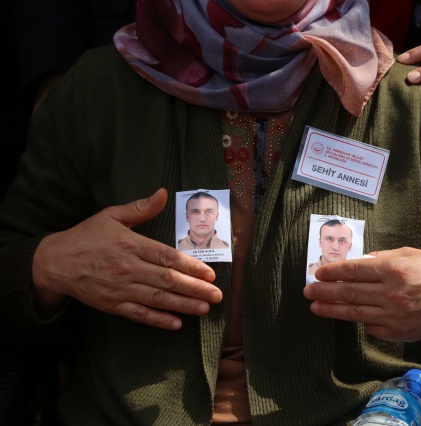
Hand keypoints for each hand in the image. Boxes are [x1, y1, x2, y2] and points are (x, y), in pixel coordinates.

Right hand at [32, 188, 221, 329]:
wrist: (54, 262)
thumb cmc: (86, 236)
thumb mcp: (111, 216)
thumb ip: (140, 208)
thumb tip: (163, 193)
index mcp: (130, 245)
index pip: (166, 257)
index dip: (190, 266)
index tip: (209, 273)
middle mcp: (127, 268)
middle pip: (167, 280)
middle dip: (195, 288)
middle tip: (217, 295)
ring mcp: (119, 289)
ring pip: (156, 299)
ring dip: (183, 305)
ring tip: (204, 308)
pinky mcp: (112, 305)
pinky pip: (138, 314)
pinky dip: (158, 319)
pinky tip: (176, 323)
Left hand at [303, 247, 420, 342]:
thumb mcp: (411, 254)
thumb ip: (383, 258)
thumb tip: (358, 263)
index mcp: (394, 270)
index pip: (353, 270)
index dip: (332, 272)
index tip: (318, 273)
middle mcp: (391, 294)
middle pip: (349, 292)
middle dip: (324, 292)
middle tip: (308, 291)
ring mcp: (393, 316)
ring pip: (354, 313)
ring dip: (332, 310)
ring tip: (315, 307)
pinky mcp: (397, 333)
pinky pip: (371, 326)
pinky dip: (359, 319)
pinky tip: (348, 315)